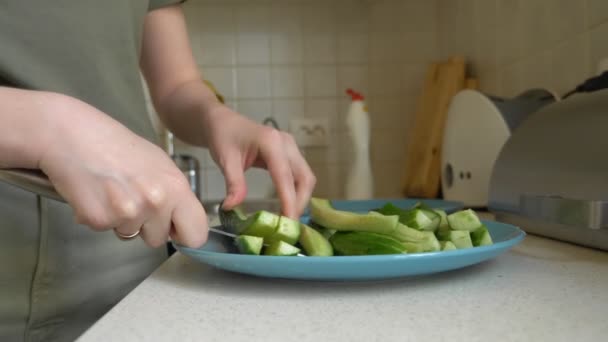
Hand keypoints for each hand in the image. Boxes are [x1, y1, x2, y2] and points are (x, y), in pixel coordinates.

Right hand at [38, 95, 207, 247]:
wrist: (73, 134)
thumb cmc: (116, 146)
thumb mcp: (159, 164)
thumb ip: (175, 194)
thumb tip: (183, 221)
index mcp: (176, 187)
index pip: (197, 234)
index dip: (185, 235)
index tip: (175, 230)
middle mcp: (156, 201)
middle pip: (159, 240)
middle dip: (148, 228)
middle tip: (133, 200)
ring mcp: (128, 212)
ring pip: (130, 235)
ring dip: (121, 220)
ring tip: (112, 190)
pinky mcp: (100, 218)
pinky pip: (105, 230)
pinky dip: (99, 216)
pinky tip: (95, 193)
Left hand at [203, 105, 315, 218]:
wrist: (222, 121)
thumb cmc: (223, 136)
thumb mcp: (225, 160)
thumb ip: (233, 183)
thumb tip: (232, 207)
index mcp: (271, 142)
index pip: (285, 176)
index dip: (289, 201)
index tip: (288, 222)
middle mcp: (286, 143)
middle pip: (304, 178)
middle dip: (299, 203)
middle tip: (288, 226)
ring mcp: (290, 147)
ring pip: (305, 177)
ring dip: (300, 198)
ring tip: (287, 219)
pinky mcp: (289, 153)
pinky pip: (300, 175)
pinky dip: (297, 192)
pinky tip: (287, 205)